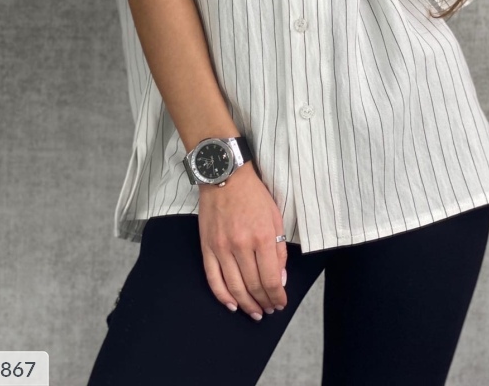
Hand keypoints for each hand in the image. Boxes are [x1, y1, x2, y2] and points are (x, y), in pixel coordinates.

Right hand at [198, 162, 287, 319]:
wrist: (225, 176)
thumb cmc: (253, 194)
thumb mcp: (275, 216)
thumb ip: (279, 250)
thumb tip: (280, 279)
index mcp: (262, 237)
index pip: (271, 279)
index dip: (277, 297)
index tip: (281, 303)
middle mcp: (241, 245)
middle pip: (253, 286)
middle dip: (264, 302)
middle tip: (269, 310)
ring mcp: (222, 248)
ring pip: (234, 287)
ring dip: (246, 304)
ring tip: (255, 312)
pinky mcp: (207, 247)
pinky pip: (213, 279)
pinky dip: (223, 296)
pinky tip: (232, 305)